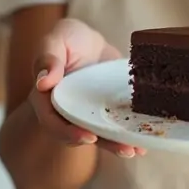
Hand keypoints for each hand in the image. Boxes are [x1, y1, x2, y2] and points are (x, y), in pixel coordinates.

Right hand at [28, 18, 146, 157]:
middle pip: (79, 134)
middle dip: (102, 143)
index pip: (52, 121)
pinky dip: (128, 134)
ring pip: (100, 133)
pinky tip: (145, 142)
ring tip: (137, 150)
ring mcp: (87, 114)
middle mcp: (67, 112)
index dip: (68, 132)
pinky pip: (115, 125)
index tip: (87, 137)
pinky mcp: (105, 111)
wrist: (87, 39)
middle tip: (125, 149)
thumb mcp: (54, 40)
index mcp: (48, 98)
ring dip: (118, 144)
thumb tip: (42, 82)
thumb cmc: (65, 38)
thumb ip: (48, 58)